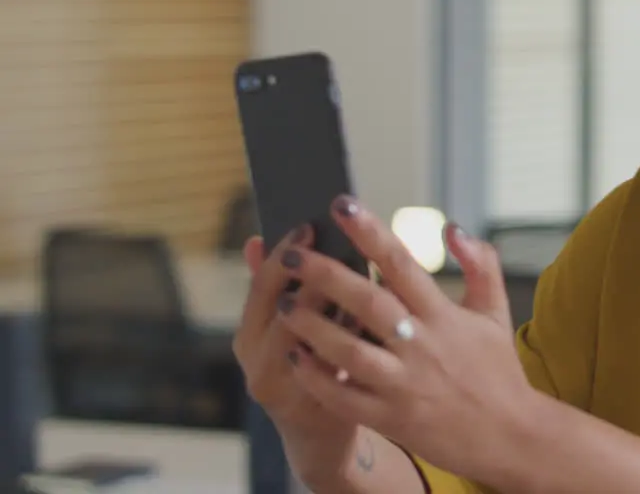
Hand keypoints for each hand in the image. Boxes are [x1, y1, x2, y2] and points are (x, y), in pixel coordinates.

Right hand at [232, 228, 361, 479]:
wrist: (318, 430)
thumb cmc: (305, 362)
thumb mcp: (276, 326)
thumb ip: (272, 284)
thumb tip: (257, 237)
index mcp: (249, 334)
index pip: (264, 285)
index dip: (286, 253)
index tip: (311, 224)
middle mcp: (260, 362)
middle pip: (288, 310)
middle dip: (316, 276)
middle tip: (344, 242)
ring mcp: (289, 389)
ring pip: (314, 340)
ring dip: (339, 308)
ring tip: (365, 275)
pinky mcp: (322, 407)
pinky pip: (341, 369)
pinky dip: (357, 343)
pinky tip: (377, 321)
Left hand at [273, 195, 536, 485]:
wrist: (509, 437)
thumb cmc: (498, 371)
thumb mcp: (496, 313)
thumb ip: (480, 265)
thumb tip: (452, 228)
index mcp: (443, 315)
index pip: (401, 264)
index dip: (370, 232)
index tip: (342, 206)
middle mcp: (421, 345)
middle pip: (366, 302)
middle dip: (325, 275)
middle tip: (292, 254)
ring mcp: (403, 384)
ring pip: (347, 351)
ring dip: (311, 325)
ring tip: (283, 302)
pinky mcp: (390, 417)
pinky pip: (343, 396)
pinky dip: (317, 376)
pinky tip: (295, 356)